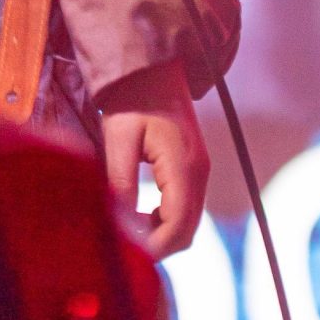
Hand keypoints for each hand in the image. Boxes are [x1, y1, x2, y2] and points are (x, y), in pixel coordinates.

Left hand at [95, 56, 209, 258]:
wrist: (152, 70)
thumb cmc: (132, 100)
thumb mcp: (119, 139)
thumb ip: (121, 181)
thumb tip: (119, 223)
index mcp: (184, 167)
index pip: (177, 226)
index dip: (152, 247)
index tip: (123, 250)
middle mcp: (199, 173)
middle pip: (186, 231)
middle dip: (156, 246)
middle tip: (122, 245)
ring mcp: (199, 172)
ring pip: (187, 223)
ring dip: (160, 234)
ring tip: (127, 227)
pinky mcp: (193, 169)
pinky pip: (184, 208)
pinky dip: (165, 220)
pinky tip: (139, 214)